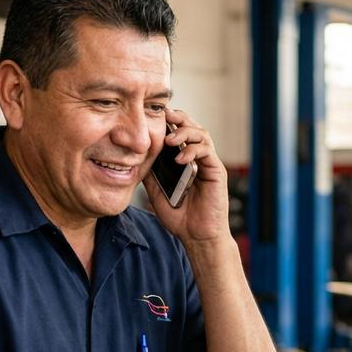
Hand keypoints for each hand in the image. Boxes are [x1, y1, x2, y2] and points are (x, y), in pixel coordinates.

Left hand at [143, 110, 228, 245]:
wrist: (197, 236)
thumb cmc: (180, 217)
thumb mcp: (157, 192)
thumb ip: (151, 174)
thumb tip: (135, 157)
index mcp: (184, 160)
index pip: (179, 132)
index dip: (169, 121)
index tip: (153, 115)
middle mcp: (198, 158)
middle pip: (192, 126)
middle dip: (179, 117)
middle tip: (164, 114)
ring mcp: (208, 163)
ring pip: (202, 134)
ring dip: (185, 132)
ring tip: (170, 139)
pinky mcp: (217, 171)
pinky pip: (207, 152)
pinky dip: (193, 150)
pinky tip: (180, 158)